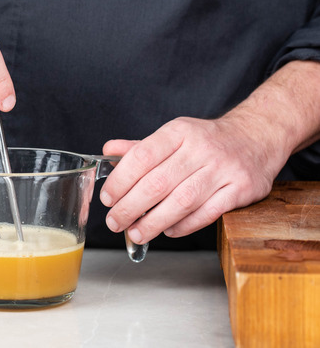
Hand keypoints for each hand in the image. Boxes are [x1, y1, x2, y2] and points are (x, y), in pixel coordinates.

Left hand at [100, 60, 319, 243]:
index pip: (142, 156)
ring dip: (154, 222)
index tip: (107, 198)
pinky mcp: (242, 189)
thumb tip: (108, 150)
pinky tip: (168, 230)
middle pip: (158, 183)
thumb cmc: (207, 140)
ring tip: (136, 233)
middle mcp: (201, 148)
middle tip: (114, 222)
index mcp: (179, 131)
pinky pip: (207, 213)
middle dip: (130, 207)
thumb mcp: (174, 135)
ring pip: (182, 201)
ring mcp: (223, 169)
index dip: (120, 180)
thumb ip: (141, 147)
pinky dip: (184, 226)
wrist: (257, 136)